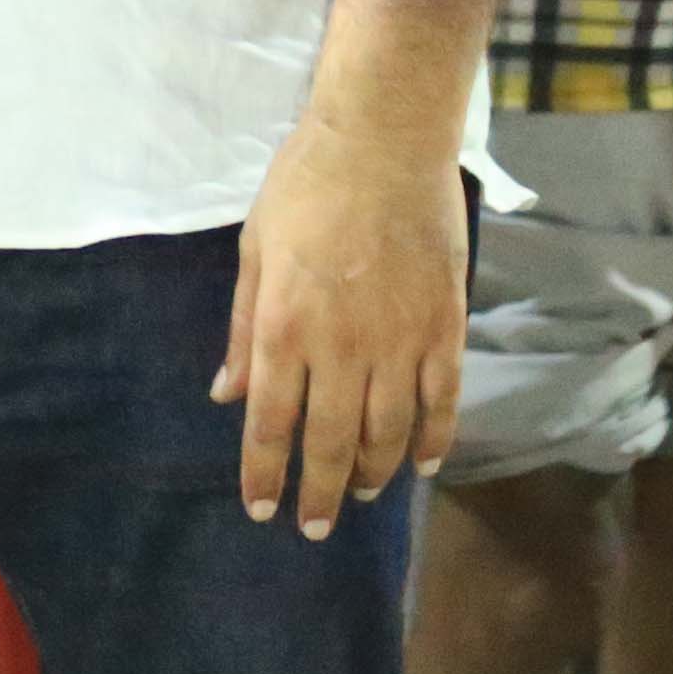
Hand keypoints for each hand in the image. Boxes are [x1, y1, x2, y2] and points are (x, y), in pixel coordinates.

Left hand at [217, 114, 469, 534]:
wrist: (381, 145)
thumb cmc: (302, 190)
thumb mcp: (254, 254)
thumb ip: (243, 332)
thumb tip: (226, 395)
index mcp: (284, 330)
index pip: (270, 423)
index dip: (266, 474)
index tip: (262, 512)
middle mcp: (342, 349)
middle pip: (330, 441)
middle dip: (319, 492)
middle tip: (313, 528)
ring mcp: (399, 342)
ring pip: (389, 432)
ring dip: (374, 472)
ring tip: (361, 496)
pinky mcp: (446, 328)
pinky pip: (442, 401)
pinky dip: (435, 439)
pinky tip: (425, 465)